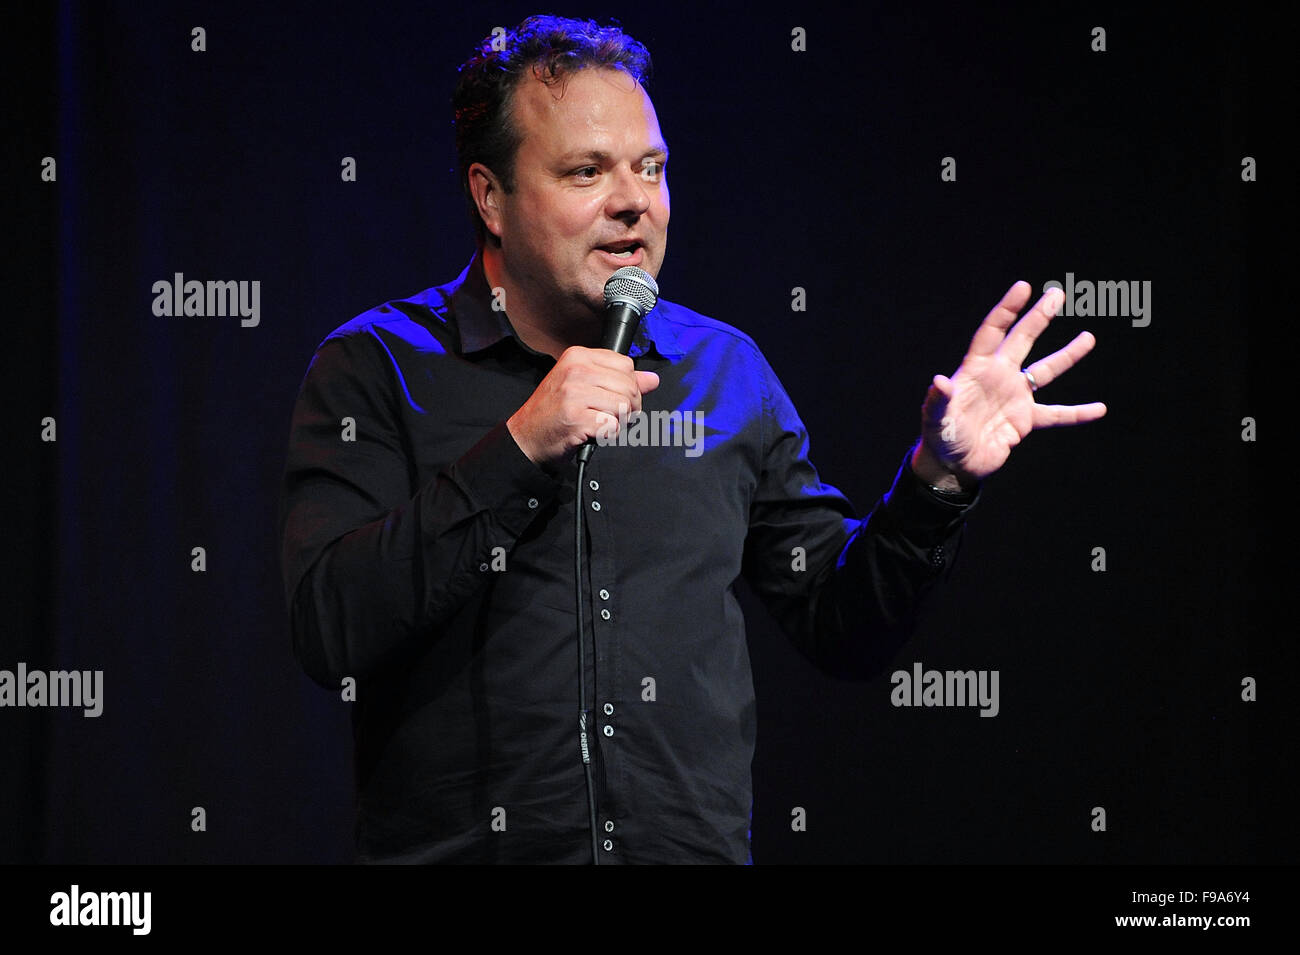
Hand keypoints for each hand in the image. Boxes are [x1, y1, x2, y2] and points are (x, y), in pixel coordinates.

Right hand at [507, 346, 659, 466]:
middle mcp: (576, 370)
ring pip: (624, 406)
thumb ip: (619, 380)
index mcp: (578, 356)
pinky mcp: (576, 418)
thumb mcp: (584, 386)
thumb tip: (652, 379)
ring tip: (600, 423)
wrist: (526, 436)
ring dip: (618, 422)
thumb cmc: (554, 412)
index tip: (615, 398)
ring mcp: (574, 394)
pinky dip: (607, 435)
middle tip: (610, 416)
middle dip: (628, 408)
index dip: (629, 386)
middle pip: (629, 387)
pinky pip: (612, 426)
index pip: (626, 365)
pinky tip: (593, 432)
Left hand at [914, 281, 1106, 485]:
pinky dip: (1078, 413)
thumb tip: (939, 382)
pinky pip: (1057, 414)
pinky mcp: (1025, 420)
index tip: (1023, 287)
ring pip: (1046, 371)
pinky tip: (1100, 409)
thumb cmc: (940, 438)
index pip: (993, 332)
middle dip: (1038, 318)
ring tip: (1089, 337)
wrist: (953, 465)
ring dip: (1067, 355)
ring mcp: (1014, 397)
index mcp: (977, 370)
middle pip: (1022, 340)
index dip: (1007, 310)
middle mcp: (998, 377)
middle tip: (1057, 294)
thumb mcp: (936, 418)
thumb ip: (939, 400)